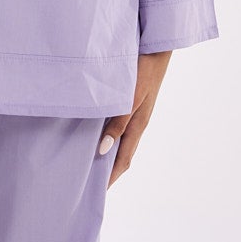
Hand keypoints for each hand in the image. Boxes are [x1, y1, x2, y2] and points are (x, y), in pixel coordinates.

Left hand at [97, 51, 171, 186]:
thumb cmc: (143, 72)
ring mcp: (134, 113)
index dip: (111, 178)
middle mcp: (136, 123)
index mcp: (137, 126)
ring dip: (104, 153)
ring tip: (85, 161)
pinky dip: (105, 135)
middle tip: (87, 182)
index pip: (123, 161)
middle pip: (120, 154)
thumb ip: (117, 123)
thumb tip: (103, 150)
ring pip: (118, 140)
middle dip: (106, 170)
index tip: (96, 193)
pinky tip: (92, 132)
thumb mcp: (130, 99)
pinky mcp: (130, 102)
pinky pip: (116, 126)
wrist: (155, 48)